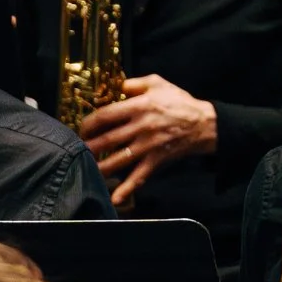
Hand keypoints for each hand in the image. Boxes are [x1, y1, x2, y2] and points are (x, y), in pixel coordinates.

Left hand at [79, 74, 217, 206]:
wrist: (205, 124)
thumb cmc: (180, 102)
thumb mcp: (157, 83)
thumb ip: (134, 83)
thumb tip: (114, 85)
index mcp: (138, 106)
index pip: (105, 116)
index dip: (88, 123)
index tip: (81, 128)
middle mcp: (140, 127)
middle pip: (107, 139)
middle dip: (88, 146)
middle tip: (76, 150)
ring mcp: (148, 146)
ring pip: (118, 159)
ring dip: (99, 167)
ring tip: (85, 170)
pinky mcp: (156, 160)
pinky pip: (139, 177)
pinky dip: (127, 189)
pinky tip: (114, 198)